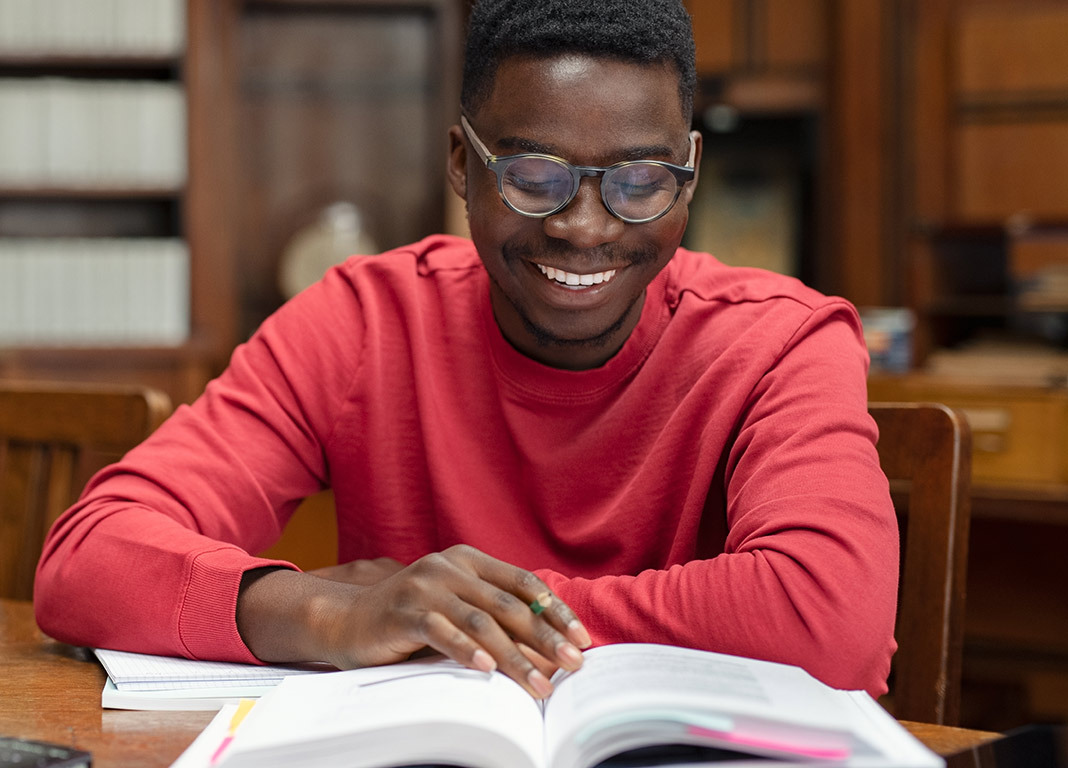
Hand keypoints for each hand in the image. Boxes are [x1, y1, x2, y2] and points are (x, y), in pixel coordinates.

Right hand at [237, 545, 591, 698]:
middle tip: (572, 664)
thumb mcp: (456, 610)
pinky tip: (486, 669)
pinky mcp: (404, 610)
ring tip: (538, 683)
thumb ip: (493, 619)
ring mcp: (426, 586)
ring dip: (514, 656)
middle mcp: (450, 567)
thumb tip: (548, 651)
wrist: (347, 620)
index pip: (523, 583)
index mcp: (469, 561)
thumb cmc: (410, 620)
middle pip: (509, 605)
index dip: (555, 610)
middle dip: (545, 638)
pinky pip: (442, 631)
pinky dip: (466, 650)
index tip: (581, 639)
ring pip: (481, 622)